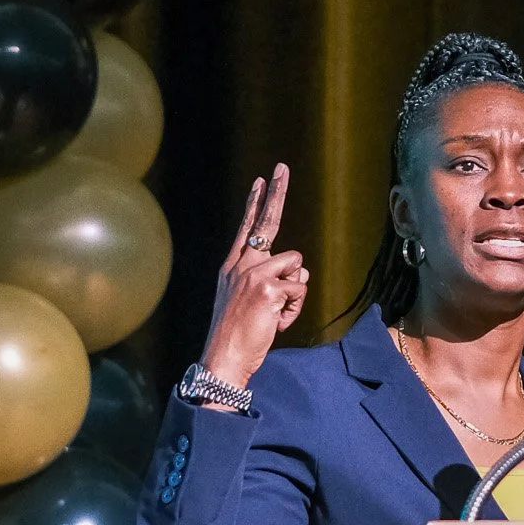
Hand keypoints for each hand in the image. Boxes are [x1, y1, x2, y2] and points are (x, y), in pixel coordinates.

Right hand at [201, 164, 308, 390]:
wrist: (224, 357)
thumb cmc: (237, 335)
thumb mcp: (248, 303)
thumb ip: (269, 282)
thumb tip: (298, 271)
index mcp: (232, 267)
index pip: (246, 227)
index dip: (256, 203)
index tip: (262, 179)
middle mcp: (241, 265)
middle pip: (265, 222)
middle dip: (276, 193)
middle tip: (281, 167)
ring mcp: (254, 274)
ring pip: (296, 265)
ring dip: (295, 293)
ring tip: (275, 315)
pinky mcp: (269, 288)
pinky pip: (300, 289)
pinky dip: (295, 310)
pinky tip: (277, 323)